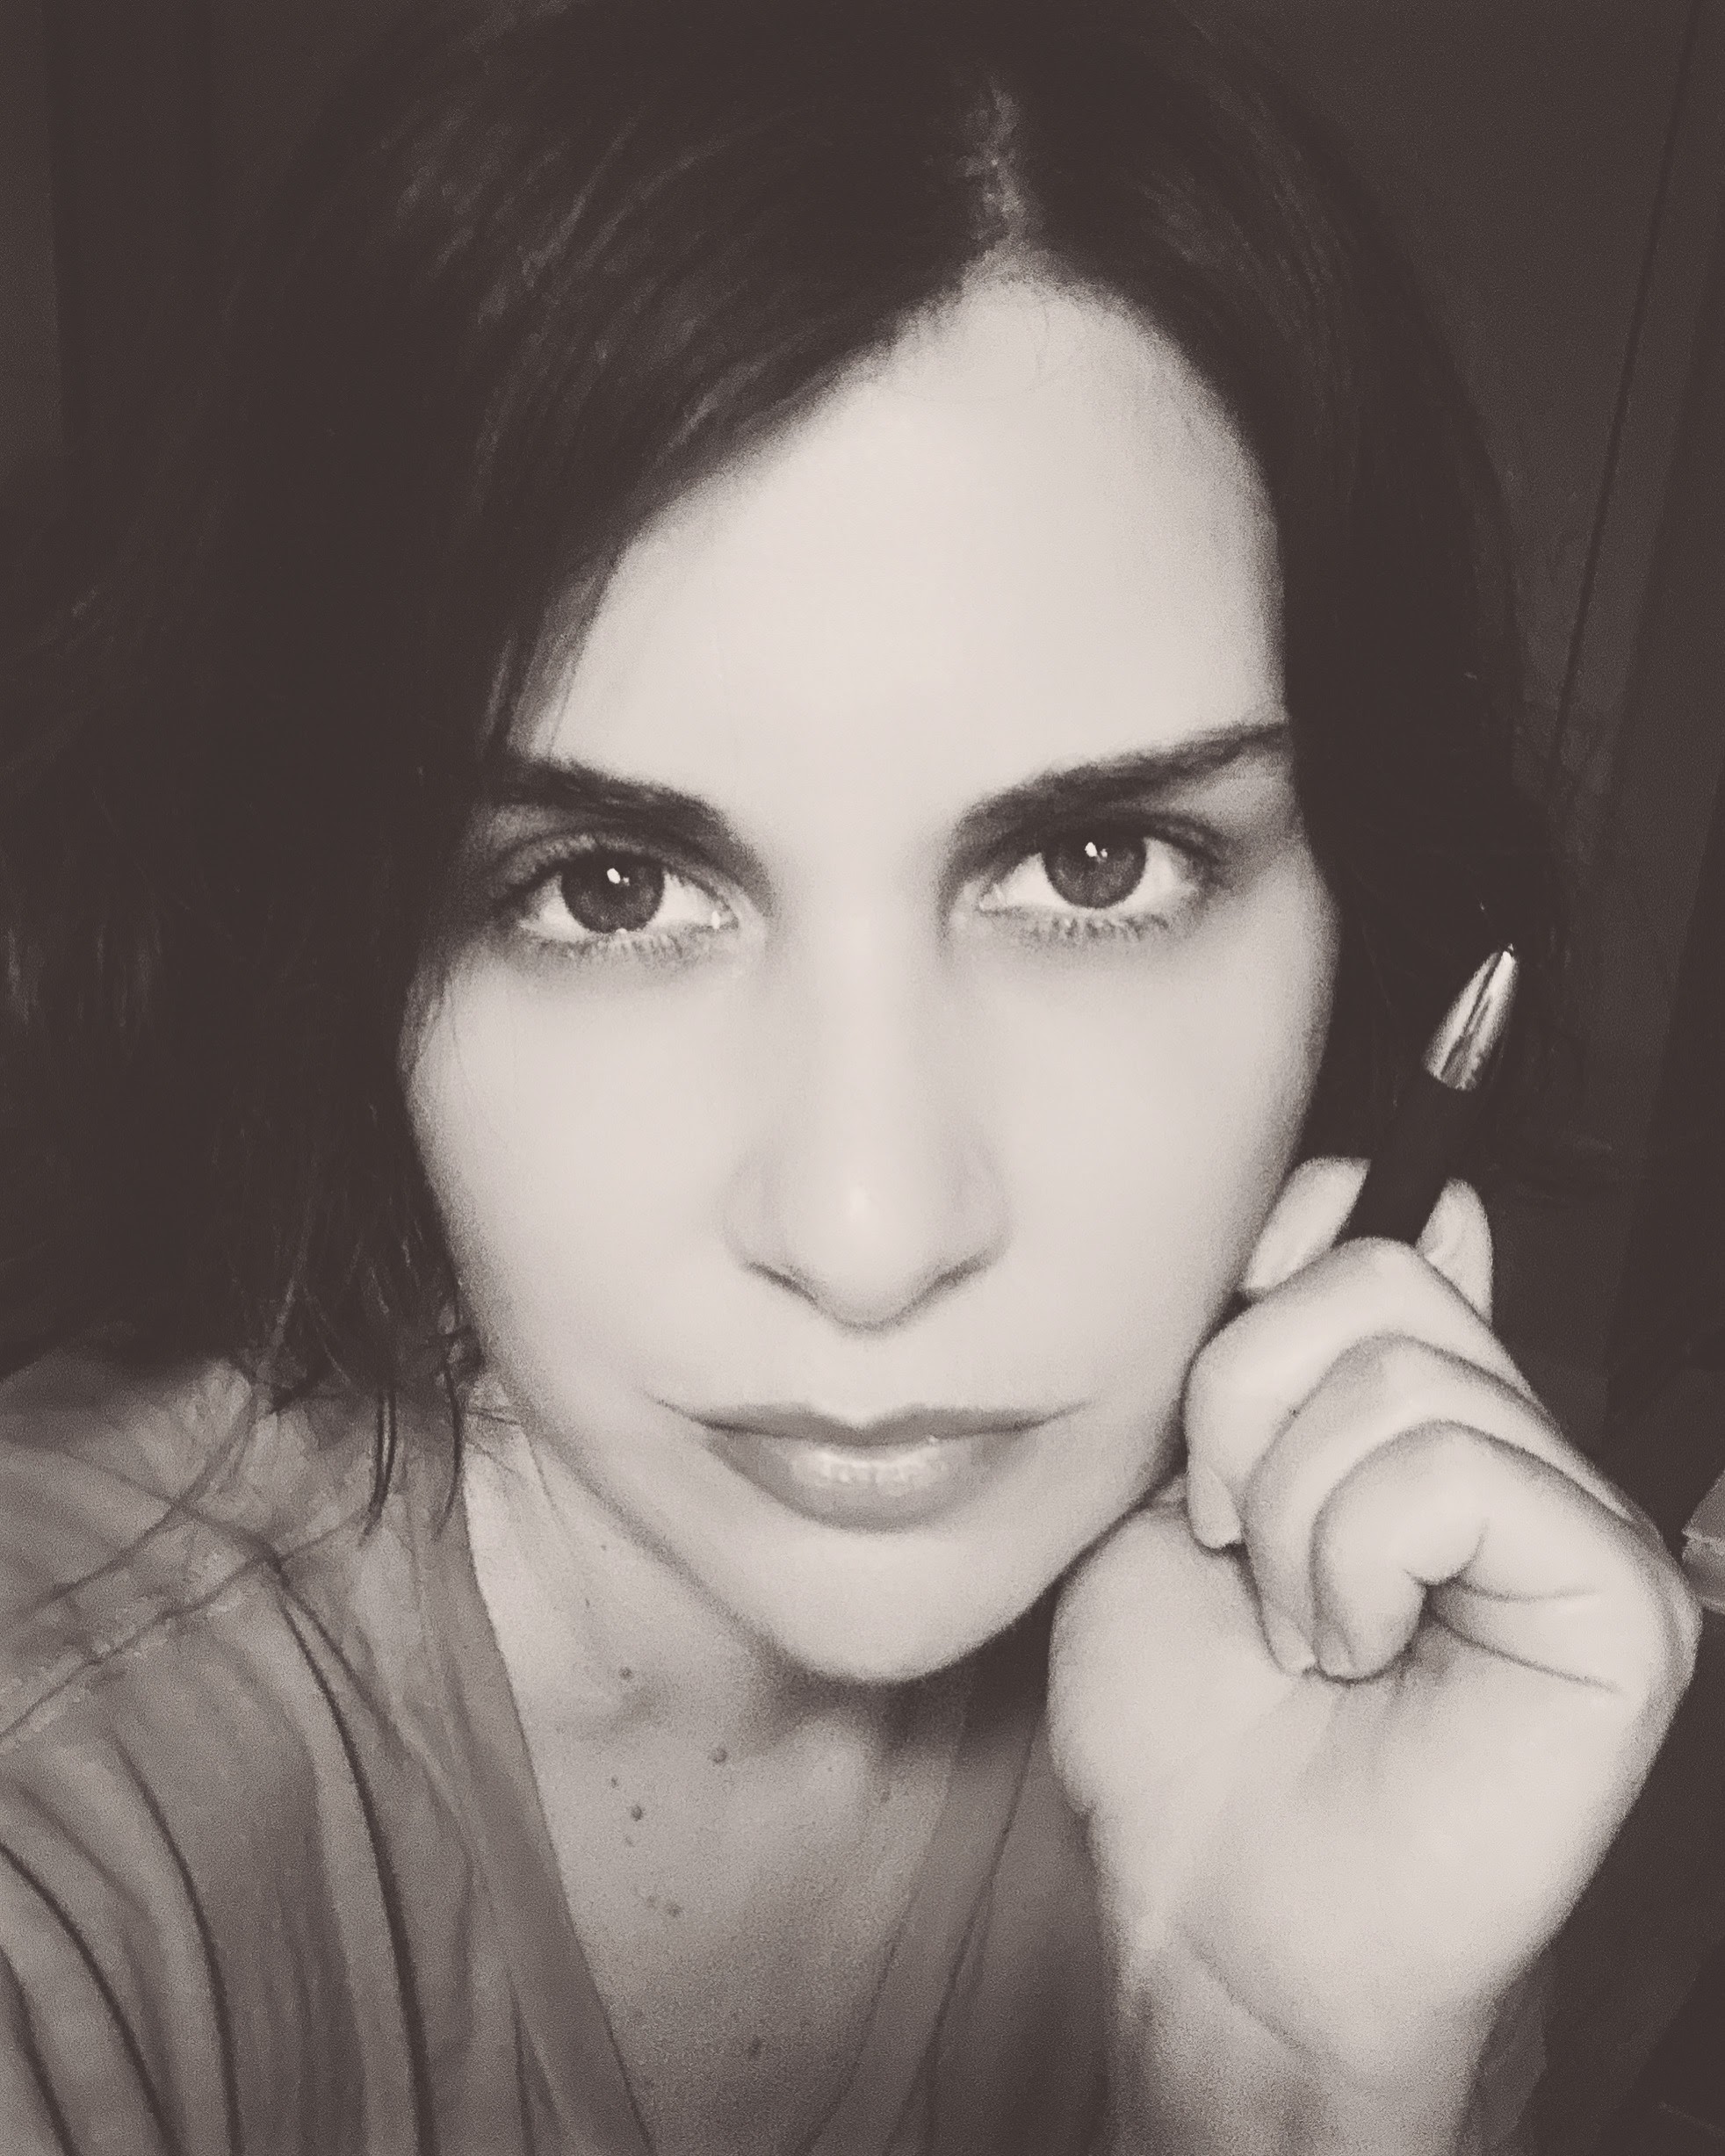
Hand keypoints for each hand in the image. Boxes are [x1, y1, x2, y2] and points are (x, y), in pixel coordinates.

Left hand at [1047, 1159, 1700, 2152]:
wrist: (1217, 1919)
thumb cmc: (1184, 1727)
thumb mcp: (1162, 1492)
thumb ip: (1250, 1347)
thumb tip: (1401, 1201)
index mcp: (1411, 1411)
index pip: (1381, 1216)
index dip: (1271, 1269)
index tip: (1214, 1404)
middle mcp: (1514, 1443)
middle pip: (1377, 1272)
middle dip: (1242, 1412)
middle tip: (1238, 1551)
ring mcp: (1579, 1519)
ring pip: (1405, 1378)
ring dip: (1293, 1520)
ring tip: (1301, 1628)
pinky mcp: (1620, 1603)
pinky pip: (1457, 1477)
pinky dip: (1355, 1565)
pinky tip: (1357, 1654)